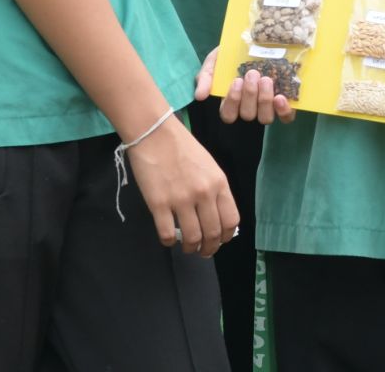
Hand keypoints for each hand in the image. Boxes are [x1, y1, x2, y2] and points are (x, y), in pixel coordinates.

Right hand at [121, 117, 237, 257]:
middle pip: (212, 233)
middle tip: (202, 251)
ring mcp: (181, 200)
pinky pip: (167, 234)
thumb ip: (215, 189)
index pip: (231, 220)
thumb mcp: (209, 166)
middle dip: (208, 248)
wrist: (154, 133)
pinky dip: (168, 242)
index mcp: (219, 183)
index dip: (225, 236)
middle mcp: (204, 194)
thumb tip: (216, 216)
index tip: (219, 241)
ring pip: (192, 238)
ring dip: (190, 247)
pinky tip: (168, 239)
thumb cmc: (182, 147)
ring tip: (187, 247)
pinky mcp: (159, 204)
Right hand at [198, 45, 293, 125]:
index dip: (232, 101)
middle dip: (250, 95)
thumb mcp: (215, 61)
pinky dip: (284, 111)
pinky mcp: (284, 103)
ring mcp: (267, 106)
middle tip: (252, 73)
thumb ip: (206, 77)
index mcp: (231, 101)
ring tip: (266, 80)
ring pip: (265, 118)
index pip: (228, 114)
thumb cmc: (231, 54)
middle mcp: (249, 107)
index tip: (236, 81)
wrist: (257, 41)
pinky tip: (281, 97)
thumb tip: (200, 96)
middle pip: (247, 115)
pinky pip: (285, 116)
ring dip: (264, 100)